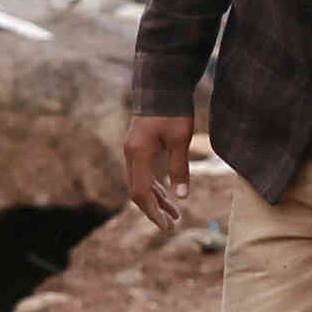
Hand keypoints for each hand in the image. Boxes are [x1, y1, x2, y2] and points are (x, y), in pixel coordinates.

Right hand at [123, 116, 194, 232]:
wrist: (162, 85)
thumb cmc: (173, 110)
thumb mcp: (181, 140)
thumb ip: (179, 168)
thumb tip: (181, 197)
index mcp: (139, 154)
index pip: (141, 192)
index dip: (153, 211)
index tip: (166, 226)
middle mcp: (131, 154)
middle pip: (137, 191)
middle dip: (154, 209)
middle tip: (171, 225)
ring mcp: (133, 150)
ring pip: (140, 183)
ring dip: (155, 199)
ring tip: (174, 215)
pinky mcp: (138, 146)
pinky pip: (143, 173)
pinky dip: (154, 186)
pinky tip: (166, 195)